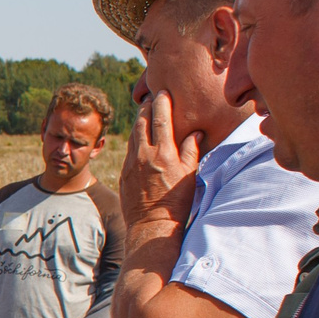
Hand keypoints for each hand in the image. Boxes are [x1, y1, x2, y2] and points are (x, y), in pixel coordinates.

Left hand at [119, 88, 203, 231]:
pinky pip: (128, 150)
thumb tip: (195, 132)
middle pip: (142, 122)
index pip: (161, 120)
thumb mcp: (189, 176)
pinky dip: (134, 139)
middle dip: (146, 107)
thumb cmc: (177, 202)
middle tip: (150, 97)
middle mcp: (144, 156)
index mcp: (163, 154)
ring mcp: (131, 164)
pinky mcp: (123, 173)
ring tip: (143, 112)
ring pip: (133, 135)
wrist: (152, 225)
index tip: (162, 92)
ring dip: (138, 121)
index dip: (161, 103)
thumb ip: (190, 151)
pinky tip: (138, 137)